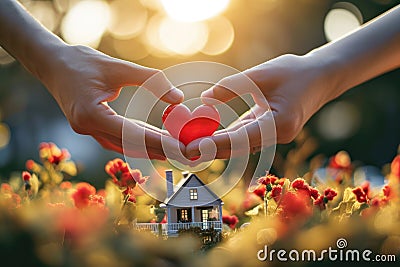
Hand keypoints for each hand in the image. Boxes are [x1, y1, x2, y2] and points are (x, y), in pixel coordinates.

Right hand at [41, 44, 184, 159]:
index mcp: (91, 115)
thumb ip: (151, 80)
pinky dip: (135, 139)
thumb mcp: (118, 67)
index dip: (157, 142)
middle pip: (129, 144)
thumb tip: (179, 98)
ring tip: (171, 149)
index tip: (178, 146)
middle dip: (157, 149)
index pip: (132, 134)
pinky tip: (151, 139)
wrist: (51, 63)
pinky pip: (116, 138)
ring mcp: (87, 130)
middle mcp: (87, 128)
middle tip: (181, 153)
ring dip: (147, 147)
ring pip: (123, 144)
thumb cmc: (82, 61)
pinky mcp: (89, 127)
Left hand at [186, 54, 333, 158]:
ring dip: (217, 146)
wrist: (321, 76)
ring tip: (192, 147)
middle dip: (211, 150)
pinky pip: (246, 137)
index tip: (192, 148)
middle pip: (238, 147)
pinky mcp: (272, 131)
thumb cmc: (295, 72)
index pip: (240, 138)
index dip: (214, 144)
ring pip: (241, 145)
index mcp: (279, 123)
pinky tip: (210, 138)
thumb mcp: (261, 75)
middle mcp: (277, 136)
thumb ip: (232, 87)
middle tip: (185, 152)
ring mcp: (275, 136)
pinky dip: (228, 138)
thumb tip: (205, 98)